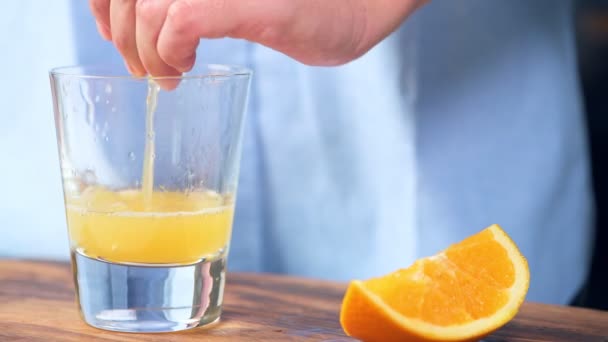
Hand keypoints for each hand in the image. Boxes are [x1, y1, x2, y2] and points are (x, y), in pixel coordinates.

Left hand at [90, 0, 425, 84]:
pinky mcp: (241, 1)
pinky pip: (181, 22)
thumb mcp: (232, 3)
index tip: (114, 36)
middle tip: (144, 71)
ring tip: (167, 77)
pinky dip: (170, 52)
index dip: (105, 6)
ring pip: (148, 10)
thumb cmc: (302, 8)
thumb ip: (189, 5)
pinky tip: (183, 69)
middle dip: (123, 38)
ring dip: (147, 54)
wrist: (359, 7)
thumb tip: (139, 29)